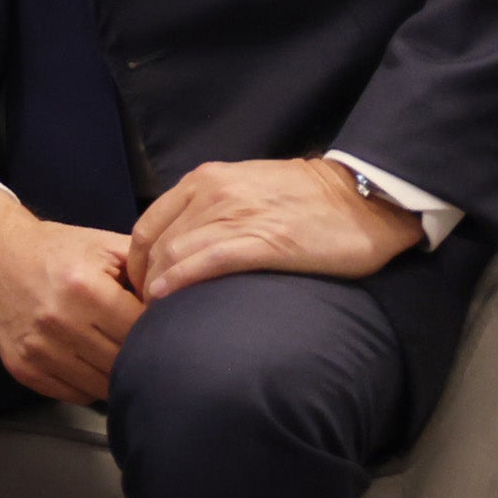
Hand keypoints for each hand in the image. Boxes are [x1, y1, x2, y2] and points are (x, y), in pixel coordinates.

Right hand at [0, 188, 145, 403]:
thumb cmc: (54, 249)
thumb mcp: (104, 245)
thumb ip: (147, 269)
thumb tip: (187, 301)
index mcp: (86, 289)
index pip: (143, 331)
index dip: (159, 331)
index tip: (162, 328)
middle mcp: (60, 322)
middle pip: (125, 362)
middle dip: (139, 355)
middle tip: (144, 346)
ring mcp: (39, 349)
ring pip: (102, 386)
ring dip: (115, 375)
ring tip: (114, 353)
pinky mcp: (22, 368)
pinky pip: (74, 394)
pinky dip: (87, 384)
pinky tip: (86, 361)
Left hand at [123, 158, 421, 302]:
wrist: (363, 196)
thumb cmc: (306, 200)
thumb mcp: (243, 189)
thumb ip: (209, 210)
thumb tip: (181, 248)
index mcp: (203, 181)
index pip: (147, 225)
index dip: (135, 261)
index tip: (140, 288)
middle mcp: (211, 193)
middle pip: (154, 244)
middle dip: (142, 280)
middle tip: (145, 311)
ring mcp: (235, 216)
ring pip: (173, 254)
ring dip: (157, 287)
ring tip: (156, 316)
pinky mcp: (263, 241)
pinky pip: (206, 262)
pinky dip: (180, 281)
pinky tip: (168, 299)